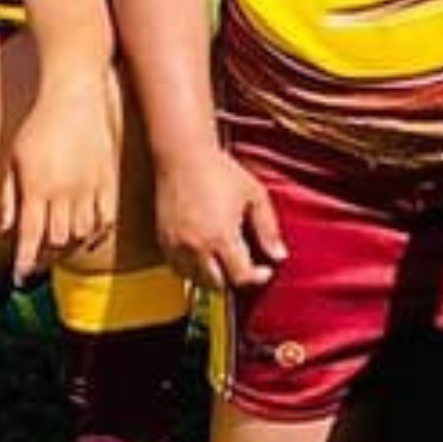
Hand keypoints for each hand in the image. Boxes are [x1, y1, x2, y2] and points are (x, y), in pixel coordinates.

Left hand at [0, 78, 117, 280]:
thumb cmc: (39, 126)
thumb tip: (4, 231)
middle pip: (57, 241)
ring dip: (69, 246)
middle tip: (36, 261)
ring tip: (58, 246)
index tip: (19, 279)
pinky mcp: (108, 180)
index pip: (30, 237)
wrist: (75, 96)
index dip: (24, 262)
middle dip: (45, 257)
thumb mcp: (14, 160)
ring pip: (82, 234)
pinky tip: (85, 233)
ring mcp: (90, 187)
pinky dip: (95, 233)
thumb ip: (9, 198)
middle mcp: (65, 192)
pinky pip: (106, 219)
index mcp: (38, 188)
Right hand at [153, 147, 286, 294]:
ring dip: (213, 277)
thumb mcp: (255, 196)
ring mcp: (176, 245)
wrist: (183, 156)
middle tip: (247, 266)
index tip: (265, 269)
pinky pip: (177, 269)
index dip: (257, 278)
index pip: (240, 276)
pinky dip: (192, 270)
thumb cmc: (222, 172)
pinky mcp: (163, 241)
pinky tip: (205, 255)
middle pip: (217, 285)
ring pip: (195, 280)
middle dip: (235, 280)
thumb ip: (268, 229)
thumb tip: (279, 256)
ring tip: (226, 260)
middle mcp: (196, 246)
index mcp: (221, 236)